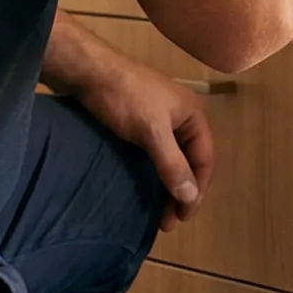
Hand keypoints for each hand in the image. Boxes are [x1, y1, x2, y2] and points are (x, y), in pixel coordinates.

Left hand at [69, 53, 215, 231]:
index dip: (196, 191)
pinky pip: (154, 155)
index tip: (181, 217)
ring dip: (166, 186)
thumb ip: (172, 164)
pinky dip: (152, 174)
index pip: (204, 161)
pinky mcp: (139, 123)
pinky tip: (143, 189)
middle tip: (166, 221)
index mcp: (193, 116)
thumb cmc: (125, 98)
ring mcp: (160, 120)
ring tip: (155, 212)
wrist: (88, 71)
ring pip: (171, 160)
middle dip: (181, 192)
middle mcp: (181, 119)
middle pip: (189, 162)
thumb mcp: (151, 132)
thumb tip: (190, 196)